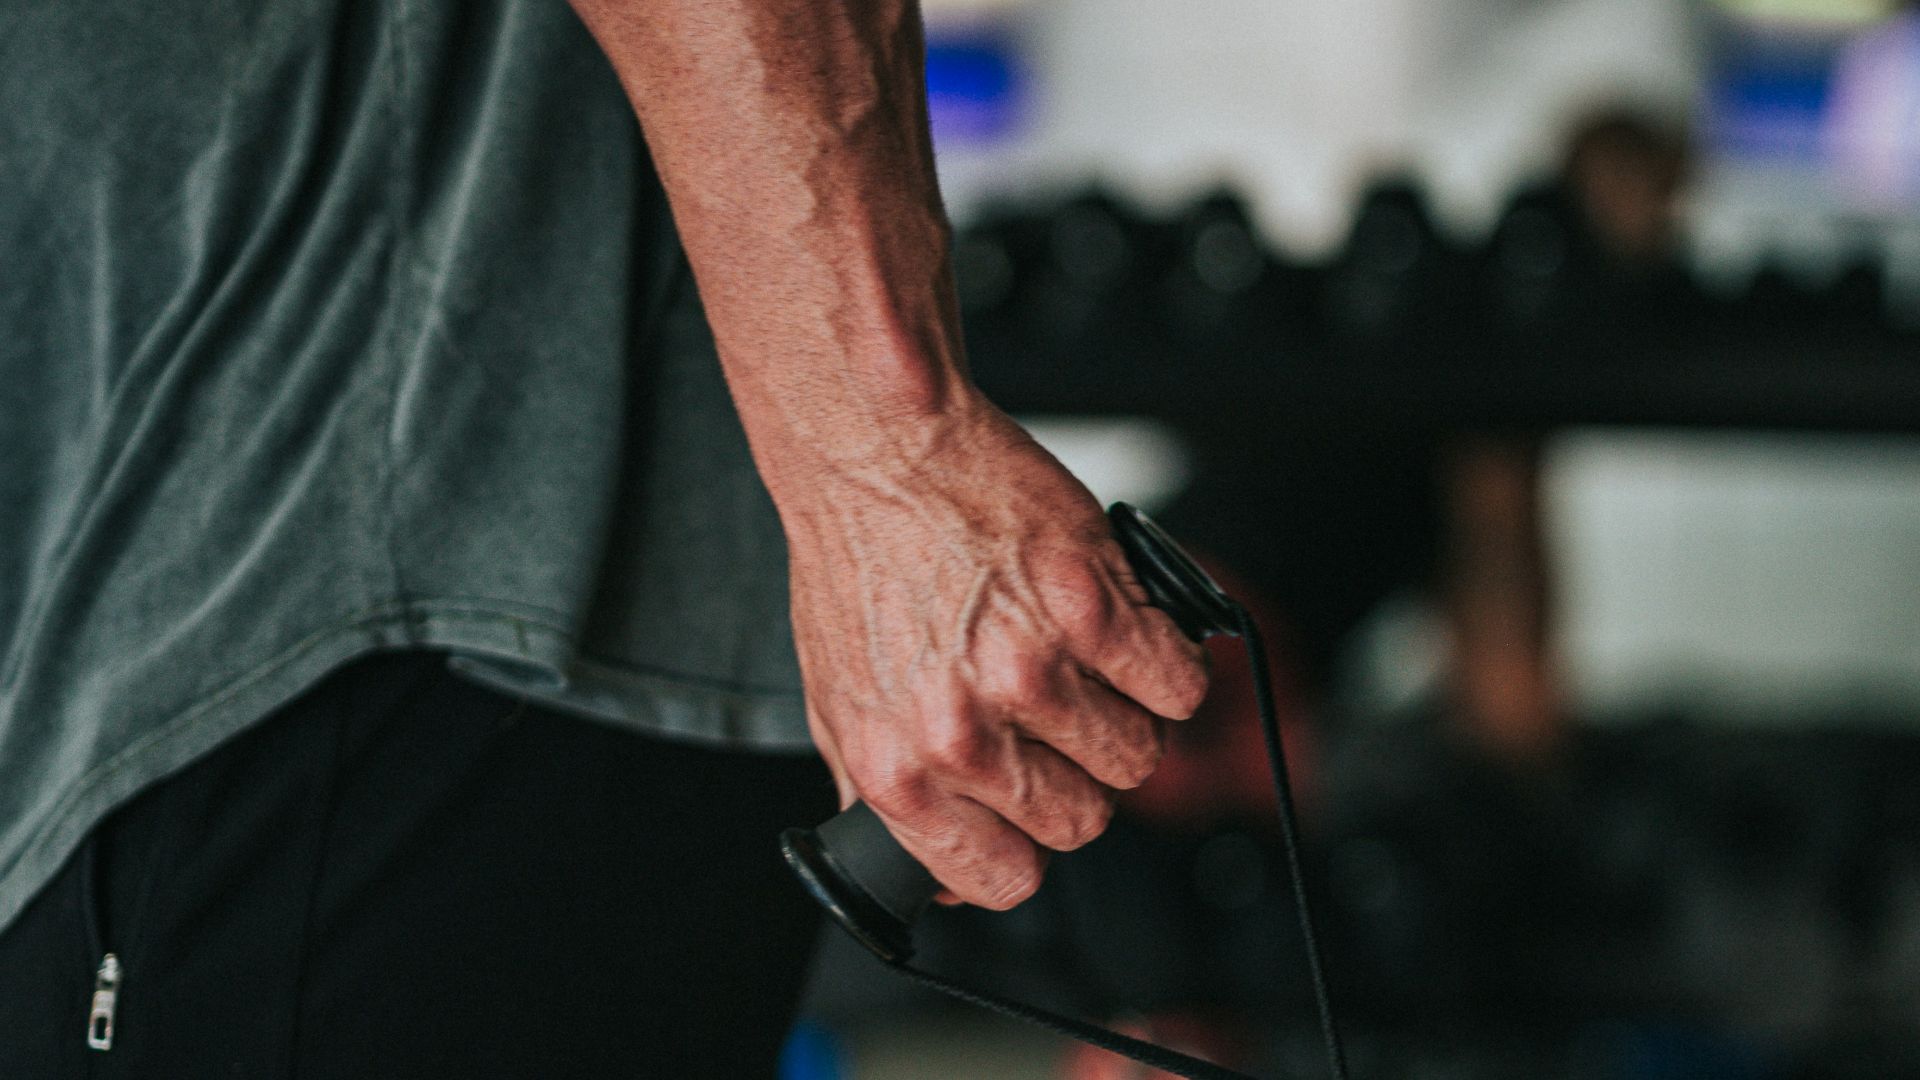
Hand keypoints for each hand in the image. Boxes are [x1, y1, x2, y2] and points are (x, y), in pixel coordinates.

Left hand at [779, 397, 1208, 909]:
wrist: (876, 451)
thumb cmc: (857, 560)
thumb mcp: (840, 700)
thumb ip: (884, 792)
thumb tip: (939, 868)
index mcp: (900, 771)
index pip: (1006, 879)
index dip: (1028, 844)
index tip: (1030, 808)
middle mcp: (964, 733)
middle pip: (1084, 820)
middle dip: (1079, 774)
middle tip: (1055, 716)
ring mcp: (1031, 672)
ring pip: (1137, 755)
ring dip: (1124, 715)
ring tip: (1079, 660)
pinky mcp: (1090, 609)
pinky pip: (1176, 684)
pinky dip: (1165, 662)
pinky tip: (1121, 630)